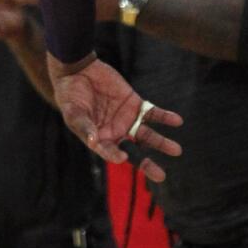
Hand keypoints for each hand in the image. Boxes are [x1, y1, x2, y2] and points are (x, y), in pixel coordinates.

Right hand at [47, 54, 181, 181]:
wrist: (80, 71)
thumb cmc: (70, 96)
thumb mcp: (73, 112)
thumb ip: (84, 126)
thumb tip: (92, 141)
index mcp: (100, 140)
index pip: (110, 152)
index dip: (115, 155)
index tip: (122, 157)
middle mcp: (116, 133)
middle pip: (135, 151)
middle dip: (147, 164)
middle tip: (160, 176)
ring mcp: (127, 119)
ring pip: (147, 135)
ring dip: (161, 142)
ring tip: (176, 150)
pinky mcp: (135, 104)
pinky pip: (152, 113)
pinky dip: (164, 117)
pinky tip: (176, 121)